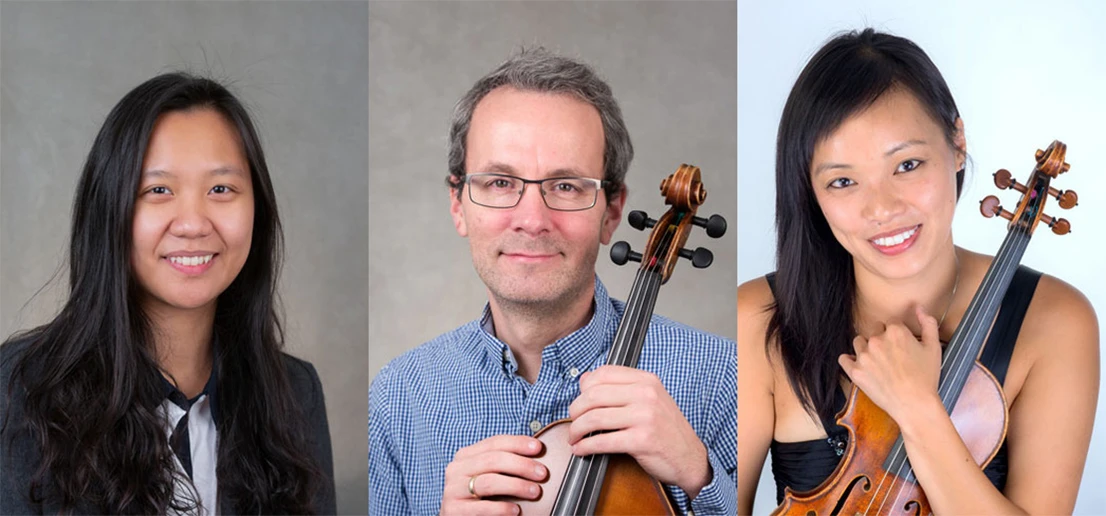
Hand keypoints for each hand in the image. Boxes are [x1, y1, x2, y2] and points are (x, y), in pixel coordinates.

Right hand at [440, 435, 547, 515]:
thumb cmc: (477, 497)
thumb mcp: (486, 475)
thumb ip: (502, 464)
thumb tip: (535, 452)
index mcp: (465, 456)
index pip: (494, 443)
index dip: (517, 443)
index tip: (538, 447)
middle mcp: (456, 470)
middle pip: (493, 460)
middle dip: (521, 465)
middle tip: (542, 473)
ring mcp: (452, 490)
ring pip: (489, 482)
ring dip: (516, 485)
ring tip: (534, 492)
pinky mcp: (453, 510)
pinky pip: (482, 507)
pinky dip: (502, 508)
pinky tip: (516, 510)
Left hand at [567, 365, 709, 497]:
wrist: (690, 458)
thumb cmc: (667, 430)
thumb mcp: (650, 400)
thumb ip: (621, 388)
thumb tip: (585, 380)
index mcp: (646, 380)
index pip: (603, 373)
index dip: (584, 388)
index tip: (580, 400)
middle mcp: (646, 394)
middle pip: (593, 395)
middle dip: (575, 410)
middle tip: (572, 421)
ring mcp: (645, 417)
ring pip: (594, 418)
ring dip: (576, 430)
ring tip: (574, 437)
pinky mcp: (642, 440)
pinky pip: (603, 441)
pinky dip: (585, 447)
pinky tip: (581, 449)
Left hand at [838, 305, 942, 423]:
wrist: (914, 404)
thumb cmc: (926, 377)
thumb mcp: (933, 347)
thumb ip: (928, 323)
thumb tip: (918, 307)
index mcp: (895, 331)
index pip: (890, 323)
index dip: (897, 334)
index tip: (901, 346)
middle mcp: (876, 340)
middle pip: (873, 330)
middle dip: (881, 339)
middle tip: (891, 356)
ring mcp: (863, 356)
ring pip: (858, 342)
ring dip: (865, 348)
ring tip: (877, 362)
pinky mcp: (855, 371)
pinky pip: (844, 359)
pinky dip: (849, 360)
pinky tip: (858, 365)